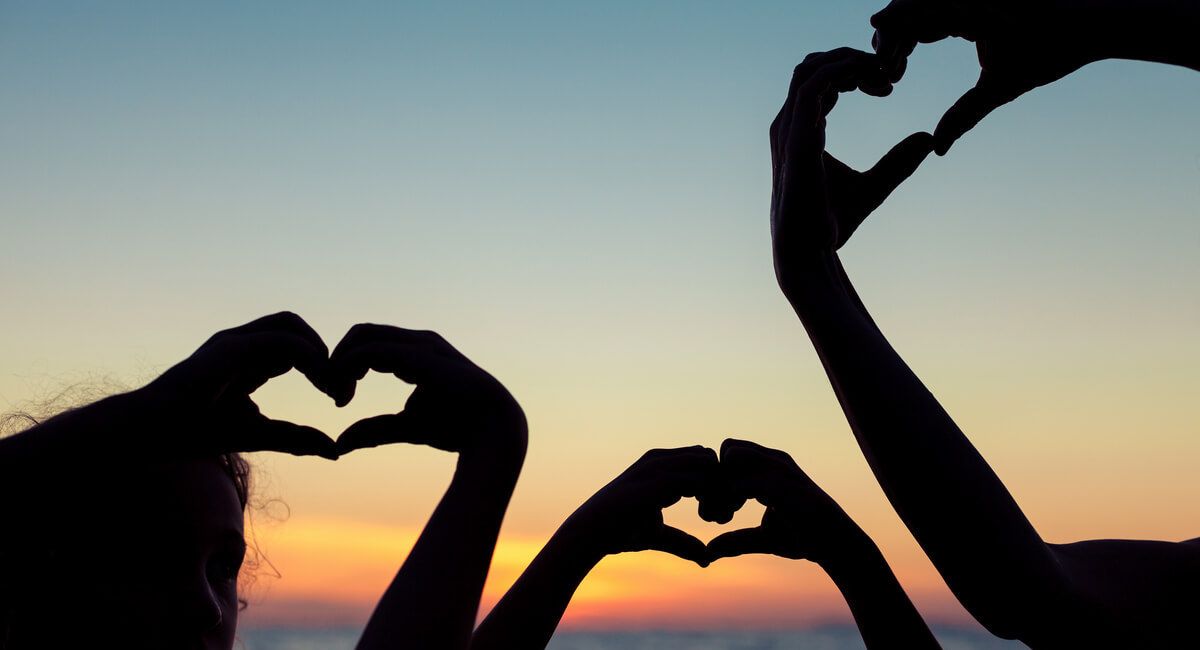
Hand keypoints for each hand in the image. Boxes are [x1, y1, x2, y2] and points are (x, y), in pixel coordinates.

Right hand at [142, 311, 339, 458]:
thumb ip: (296, 439)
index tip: (339, 398)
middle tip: (340, 389)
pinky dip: (307, 354)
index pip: (297, 345)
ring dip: (318, 349)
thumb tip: (334, 451)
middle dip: (326, 352)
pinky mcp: (229, 348)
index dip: (323, 366)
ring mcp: (234, 341)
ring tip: (330, 384)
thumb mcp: (260, 436)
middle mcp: (243, 343)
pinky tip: (318, 380)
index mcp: (250, 360)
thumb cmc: (196, 433)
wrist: (152, 433)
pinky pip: (279, 339)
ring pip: (290, 323)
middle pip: (297, 327)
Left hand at [327, 324, 526, 459]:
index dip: (345, 368)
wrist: (492, 432)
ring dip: (340, 364)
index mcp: (415, 352)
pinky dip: (347, 368)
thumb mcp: (404, 427)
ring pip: (362, 335)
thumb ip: (374, 430)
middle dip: (337, 361)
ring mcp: (420, 344)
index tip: (339, 402)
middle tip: (334, 396)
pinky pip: (370, 350)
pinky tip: (346, 394)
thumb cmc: (456, 428)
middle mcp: (417, 341)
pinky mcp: (418, 354)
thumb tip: (340, 443)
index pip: (367, 343)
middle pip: (360, 333)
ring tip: (339, 397)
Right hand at [559, 446, 720, 567]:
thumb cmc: (619, 533)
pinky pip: (696, 479)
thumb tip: (707, 558)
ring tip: (713, 518)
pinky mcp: (654, 480)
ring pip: (707, 463)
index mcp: (660, 465)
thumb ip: (682, 543)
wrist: (589, 535)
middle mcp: (659, 459)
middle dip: (722, 483)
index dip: (717, 485)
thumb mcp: (658, 536)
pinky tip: (705, 518)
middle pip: (711, 458)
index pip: (704, 460)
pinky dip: (709, 499)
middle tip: (720, 515)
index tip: (716, 514)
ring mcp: (656, 466)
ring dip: (719, 490)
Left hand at [707, 439, 861, 566]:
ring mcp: (779, 469)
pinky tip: (731, 517)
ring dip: (719, 484)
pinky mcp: (782, 484)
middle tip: (718, 511)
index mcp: (770, 467)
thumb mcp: (761, 539)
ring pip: (730, 456)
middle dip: (714, 476)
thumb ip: (736, 540)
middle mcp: (774, 461)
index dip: (717, 479)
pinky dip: (726, 497)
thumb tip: (709, 550)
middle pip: (726, 447)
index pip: (730, 454)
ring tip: (724, 514)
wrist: (836, 546)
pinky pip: (741, 479)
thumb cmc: (802, 538)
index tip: (719, 510)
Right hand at [770, 48, 932, 287]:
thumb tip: (928, 139)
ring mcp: (788, 129)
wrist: (809, 252)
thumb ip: (898, 161)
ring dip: (850, 61)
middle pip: (813, 65)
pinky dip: (842, 73)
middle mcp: (790, 125)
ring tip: (884, 75)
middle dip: (853, 58)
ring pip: (811, 68)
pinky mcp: (794, 138)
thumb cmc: (830, 225)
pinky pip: (812, 86)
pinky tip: (873, 83)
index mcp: (802, 130)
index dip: (855, 72)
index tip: (890, 86)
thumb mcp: (876, 186)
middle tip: (890, 73)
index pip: (822, 81)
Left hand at [871, 0, 1099, 153]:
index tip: (885, 77)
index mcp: (959, 17)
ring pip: (914, 2)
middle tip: (875, 69)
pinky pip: (938, 0)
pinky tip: (903, 49)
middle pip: (905, 12)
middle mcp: (959, 0)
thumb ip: (964, 114)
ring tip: (882, 60)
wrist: (1091, 32)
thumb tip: (938, 149)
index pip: (915, 28)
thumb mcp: (996, 91)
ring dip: (895, 30)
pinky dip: (915, 20)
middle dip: (886, 39)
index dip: (895, 49)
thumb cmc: (1049, 55)